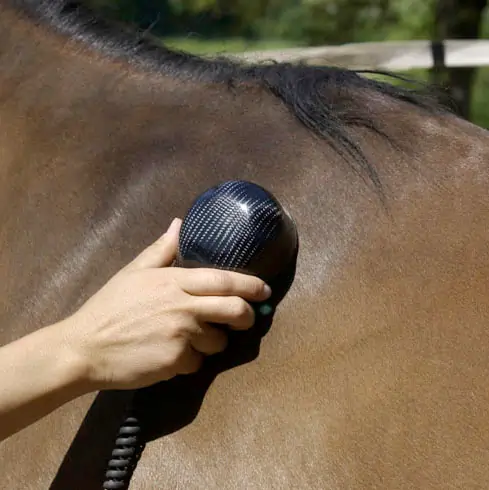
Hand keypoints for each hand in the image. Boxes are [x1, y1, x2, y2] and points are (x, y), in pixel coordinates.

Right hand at [64, 218, 270, 390]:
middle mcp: (183, 306)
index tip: (264, 289)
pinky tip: (170, 356)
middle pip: (234, 310)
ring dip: (212, 342)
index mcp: (174, 281)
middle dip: (248, 316)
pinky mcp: (176, 361)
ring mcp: (181, 335)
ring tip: (192, 340)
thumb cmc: (109, 308)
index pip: (223, 280)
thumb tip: (179, 224)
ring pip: (218, 342)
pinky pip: (197, 363)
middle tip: (246, 319)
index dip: (250, 285)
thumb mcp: (133, 272)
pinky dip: (190, 361)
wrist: (85, 348)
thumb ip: (161, 250)